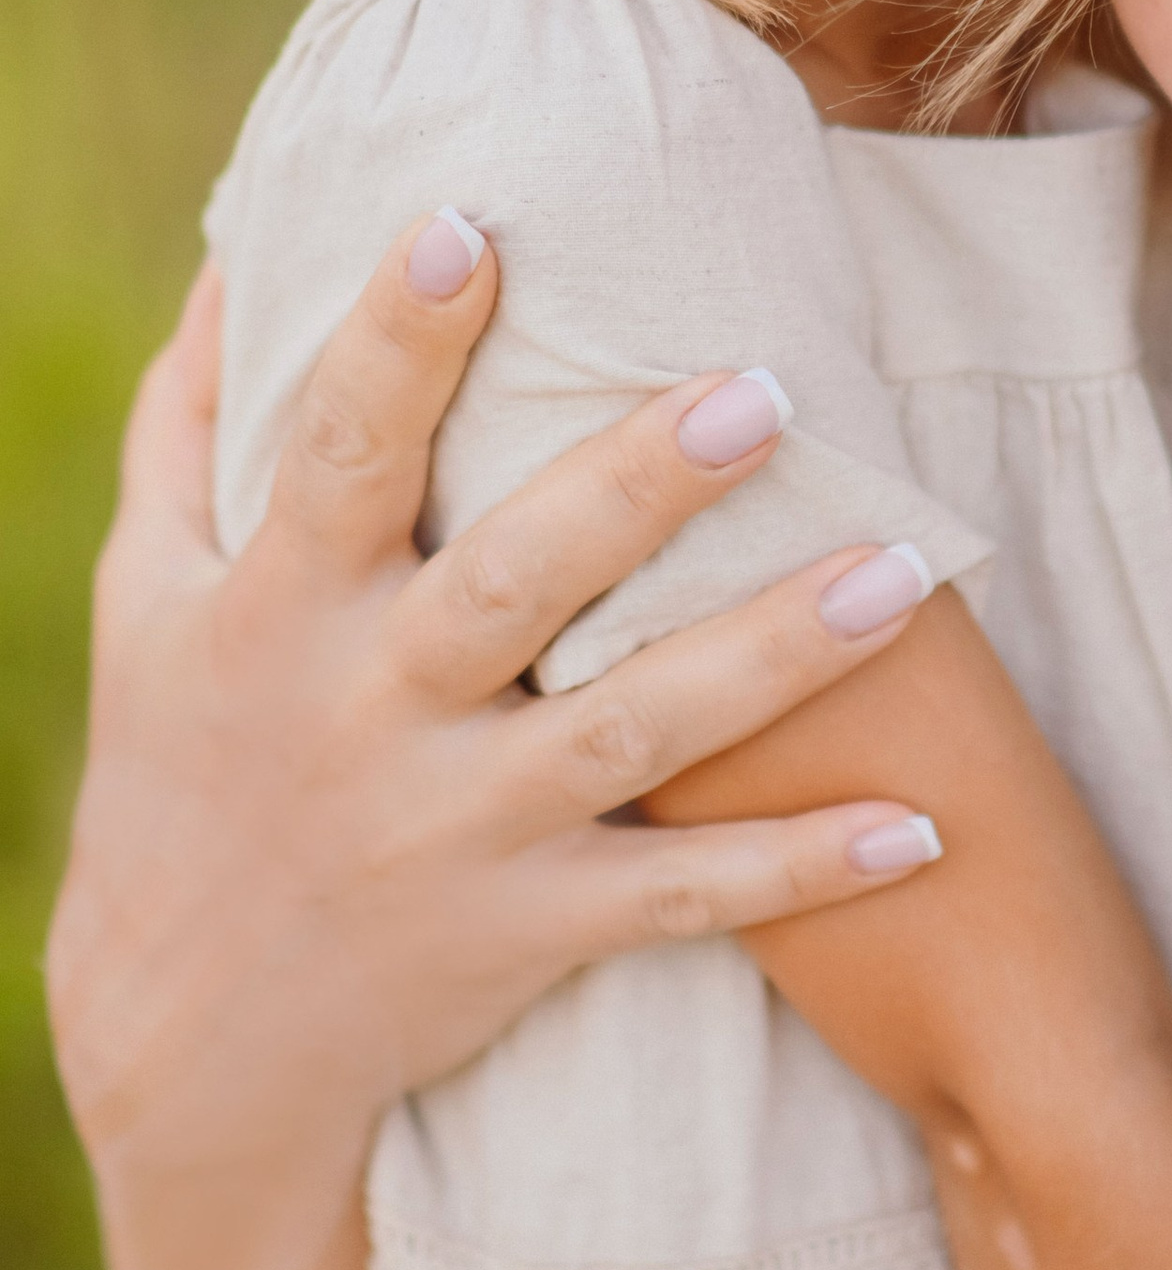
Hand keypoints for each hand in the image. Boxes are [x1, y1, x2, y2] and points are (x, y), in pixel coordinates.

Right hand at [47, 219, 933, 1269]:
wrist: (182, 1045)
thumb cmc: (180, 770)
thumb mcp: (147, 599)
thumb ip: (191, 424)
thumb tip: (235, 249)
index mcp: (277, 609)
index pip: (335, 452)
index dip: (391, 340)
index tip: (468, 224)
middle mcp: (370, 712)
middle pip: (513, 581)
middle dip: (633, 486)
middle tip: (763, 388)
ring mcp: (459, 831)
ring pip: (634, 732)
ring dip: (775, 656)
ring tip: (907, 571)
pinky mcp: (532, 931)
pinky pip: (684, 898)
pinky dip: (802, 869)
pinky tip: (927, 827)